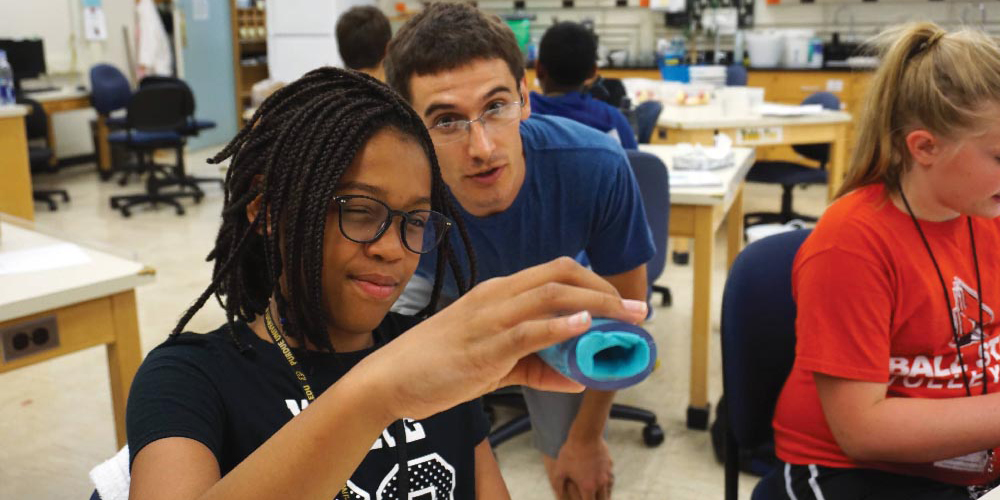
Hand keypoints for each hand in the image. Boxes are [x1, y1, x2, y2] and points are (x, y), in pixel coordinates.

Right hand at [349, 257, 647, 422]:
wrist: (389, 378)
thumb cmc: (438, 366)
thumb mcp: (496, 365)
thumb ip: (538, 368)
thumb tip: (579, 377)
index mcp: (499, 294)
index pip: (555, 272)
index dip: (595, 283)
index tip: (622, 304)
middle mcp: (497, 296)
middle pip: (561, 274)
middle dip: (606, 290)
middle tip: (636, 311)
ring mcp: (490, 318)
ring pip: (551, 294)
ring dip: (596, 304)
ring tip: (625, 319)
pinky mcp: (484, 345)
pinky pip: (528, 330)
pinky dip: (560, 327)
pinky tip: (583, 327)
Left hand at [544, 436, 613, 499]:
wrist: (586, 434)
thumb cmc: (570, 452)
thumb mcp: (560, 469)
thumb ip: (558, 485)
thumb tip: (558, 494)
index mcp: (587, 486)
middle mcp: (600, 482)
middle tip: (592, 498)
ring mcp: (607, 473)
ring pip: (608, 489)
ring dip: (603, 493)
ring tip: (598, 494)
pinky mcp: (610, 464)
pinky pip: (610, 476)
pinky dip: (606, 481)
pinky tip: (600, 477)